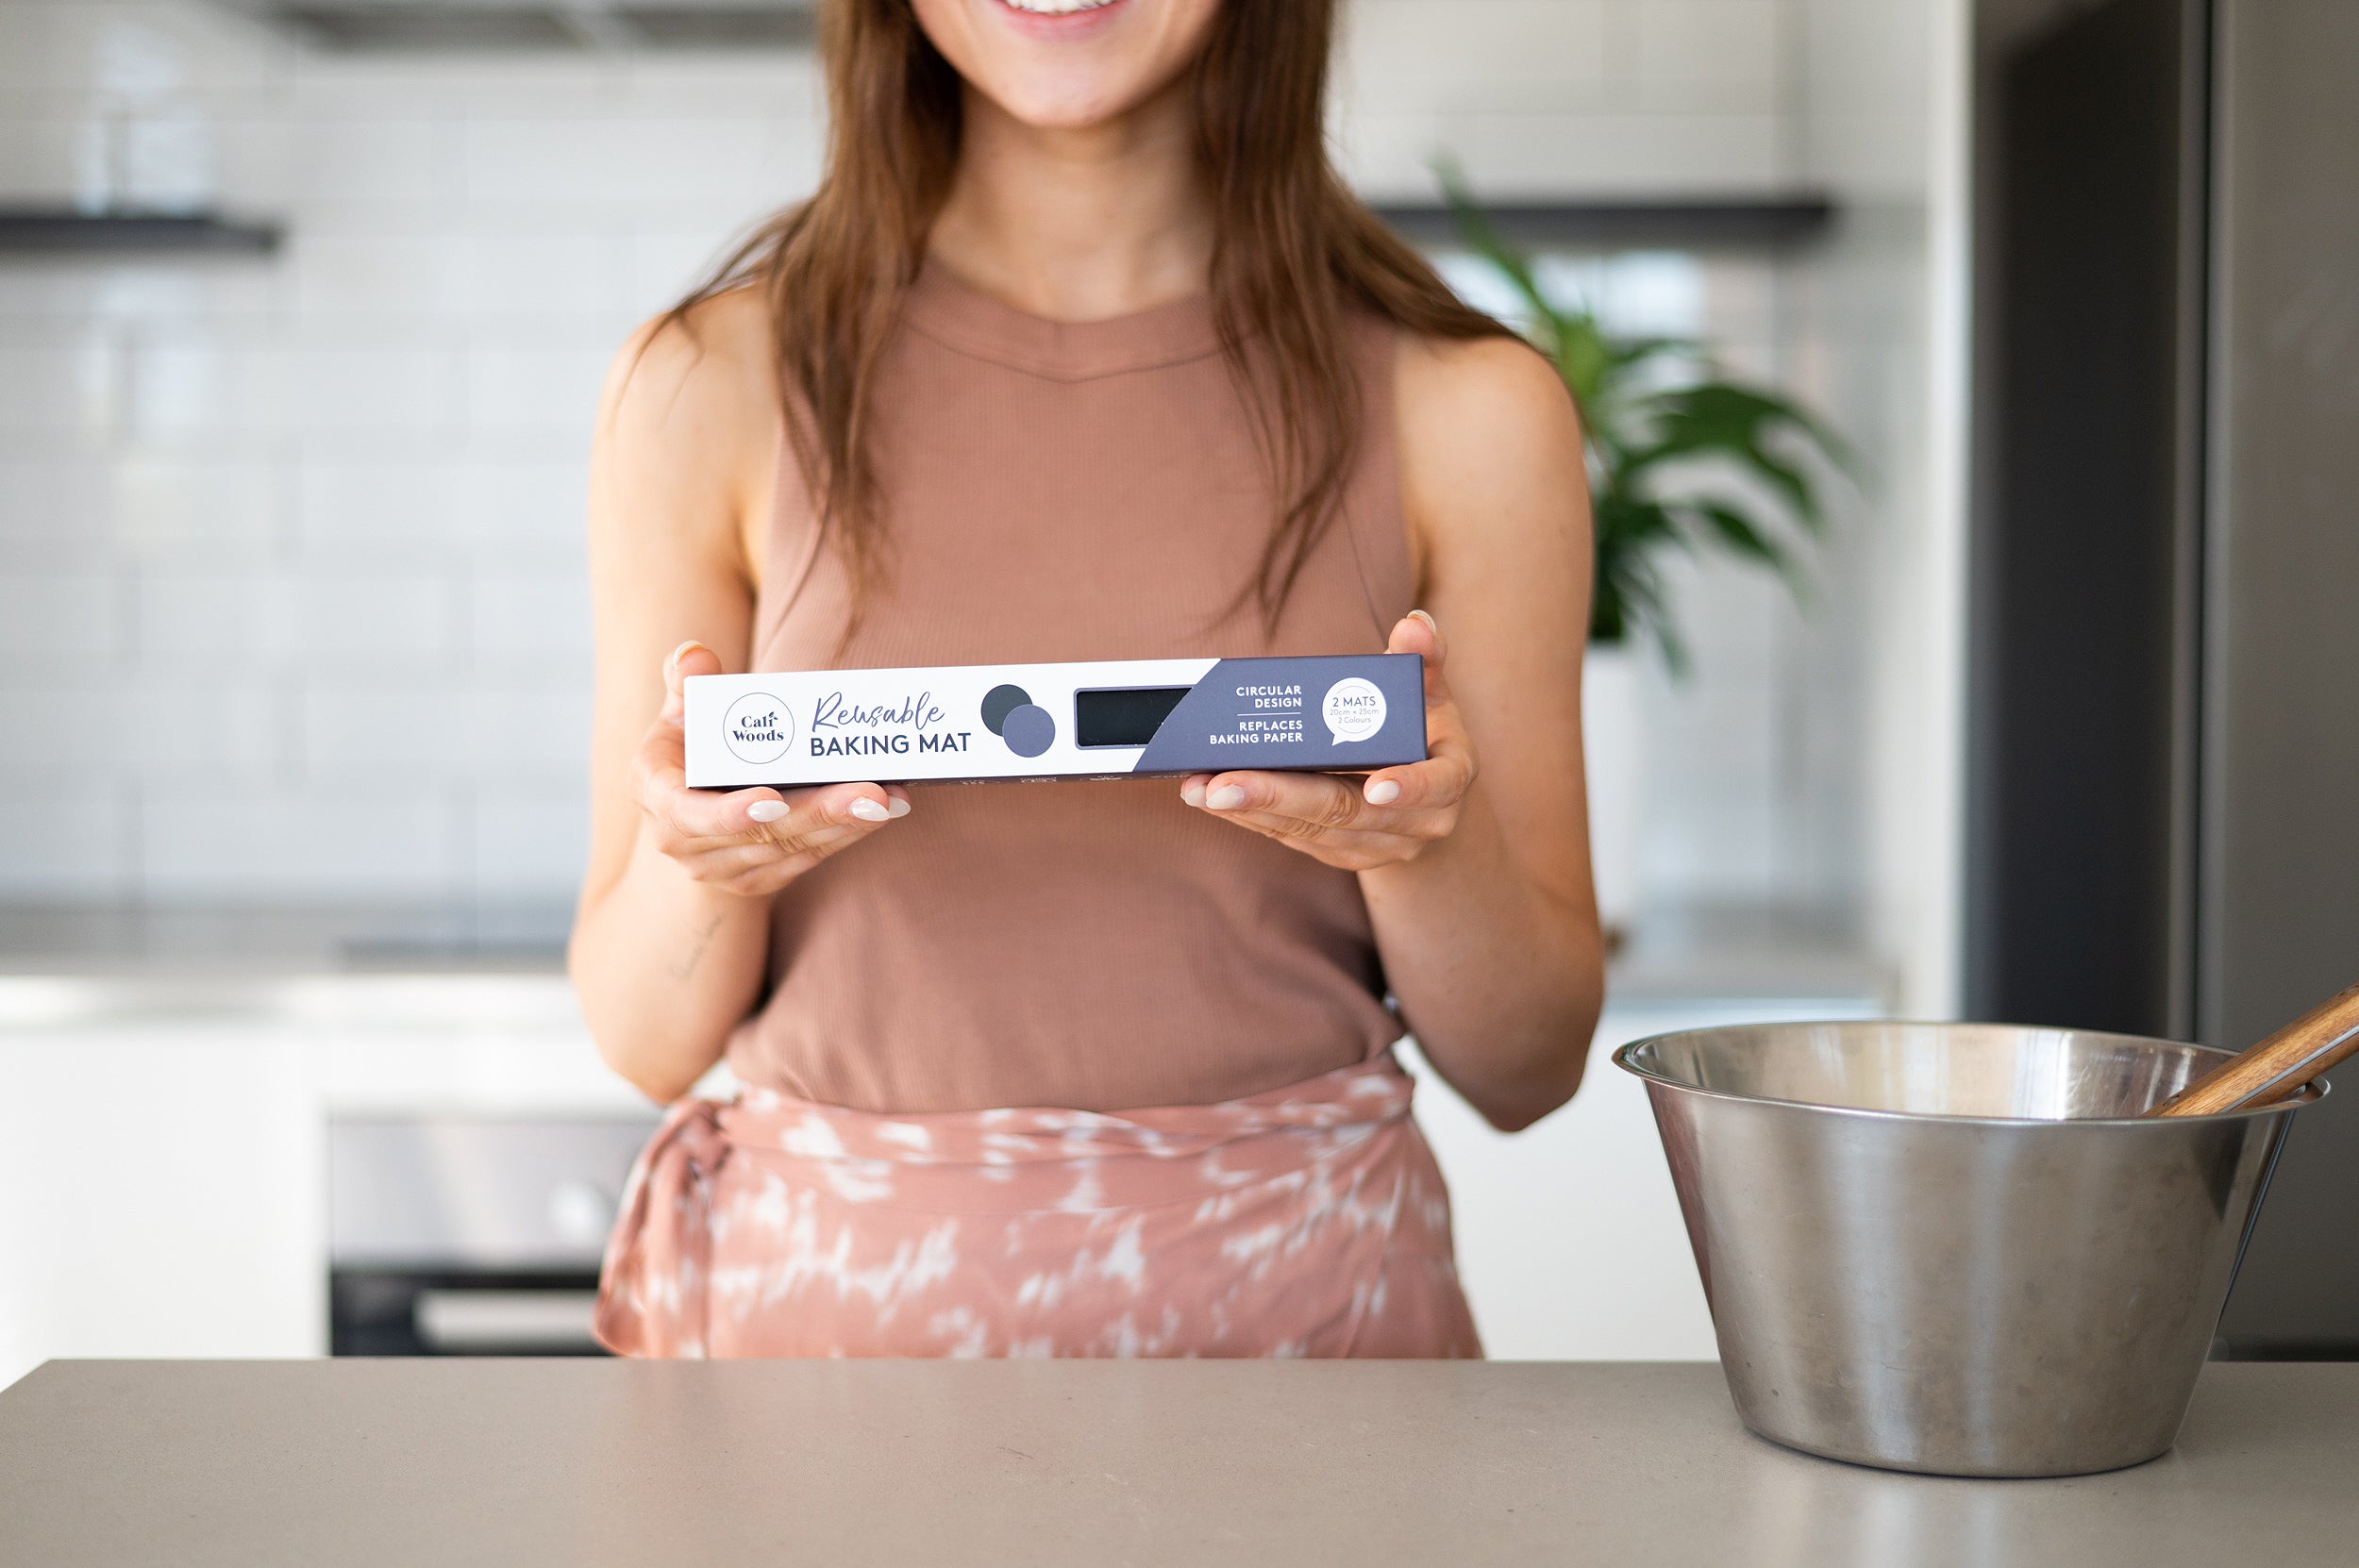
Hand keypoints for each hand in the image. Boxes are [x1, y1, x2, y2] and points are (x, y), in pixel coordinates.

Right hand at [634, 641, 909, 895]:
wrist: (685, 812)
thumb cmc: (686, 748)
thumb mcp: (678, 712)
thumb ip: (686, 682)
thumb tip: (695, 656)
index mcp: (658, 797)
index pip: (691, 814)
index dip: (731, 813)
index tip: (772, 801)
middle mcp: (685, 844)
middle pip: (762, 833)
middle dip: (821, 812)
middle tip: (872, 793)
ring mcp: (723, 868)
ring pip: (793, 847)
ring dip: (846, 824)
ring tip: (890, 798)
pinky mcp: (759, 879)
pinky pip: (809, 857)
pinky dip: (848, 834)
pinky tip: (884, 811)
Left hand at [1179, 610, 1474, 871]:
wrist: (1425, 801)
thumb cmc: (1424, 732)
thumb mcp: (1432, 695)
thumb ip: (1424, 659)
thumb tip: (1415, 621)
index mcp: (1448, 780)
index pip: (1434, 786)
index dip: (1407, 787)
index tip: (1376, 786)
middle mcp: (1416, 824)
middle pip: (1346, 811)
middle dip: (1281, 797)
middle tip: (1223, 783)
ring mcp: (1374, 845)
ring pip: (1310, 830)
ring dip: (1251, 808)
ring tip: (1199, 786)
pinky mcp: (1338, 854)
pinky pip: (1290, 837)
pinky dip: (1248, 817)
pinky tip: (1209, 796)